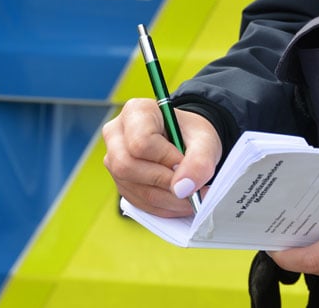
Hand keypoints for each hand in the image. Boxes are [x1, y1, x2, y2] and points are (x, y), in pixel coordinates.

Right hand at [102, 98, 221, 217]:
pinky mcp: (120, 181)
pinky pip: (137, 201)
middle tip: (189, 185)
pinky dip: (162, 206)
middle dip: (163, 182)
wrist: (187, 142)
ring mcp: (114, 159)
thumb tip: (183, 189)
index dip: (165, 159)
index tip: (184, 161)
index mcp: (136, 112)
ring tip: (190, 196)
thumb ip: (199, 161)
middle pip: (126, 166)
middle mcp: (116, 134)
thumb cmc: (191, 134)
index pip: (140, 142)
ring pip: (132, 188)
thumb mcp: (204, 140)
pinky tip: (178, 200)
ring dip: (167, 199)